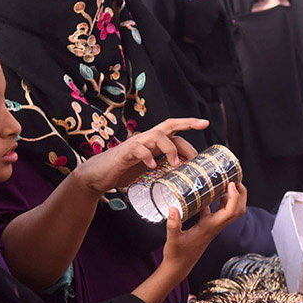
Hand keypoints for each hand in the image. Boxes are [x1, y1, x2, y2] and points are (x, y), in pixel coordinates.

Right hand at [75, 118, 207, 193]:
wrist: (97, 176)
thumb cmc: (123, 172)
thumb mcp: (148, 171)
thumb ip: (162, 170)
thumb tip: (184, 178)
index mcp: (153, 142)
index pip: (174, 129)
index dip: (189, 124)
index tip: (205, 123)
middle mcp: (146, 139)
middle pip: (168, 125)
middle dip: (186, 124)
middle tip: (203, 126)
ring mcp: (135, 144)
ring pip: (157, 135)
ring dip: (170, 148)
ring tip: (176, 164)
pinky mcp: (124, 153)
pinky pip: (138, 150)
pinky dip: (147, 157)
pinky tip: (153, 167)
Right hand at [162, 182, 246, 275]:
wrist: (178, 267)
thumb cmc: (176, 255)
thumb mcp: (172, 239)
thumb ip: (173, 225)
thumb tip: (173, 208)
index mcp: (210, 227)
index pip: (231, 211)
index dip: (234, 196)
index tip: (230, 184)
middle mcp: (215, 226)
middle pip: (237, 210)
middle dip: (240, 194)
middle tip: (235, 179)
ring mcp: (213, 226)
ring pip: (230, 210)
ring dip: (232, 197)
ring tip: (226, 182)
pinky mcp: (207, 226)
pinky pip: (218, 211)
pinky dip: (218, 201)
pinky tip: (209, 193)